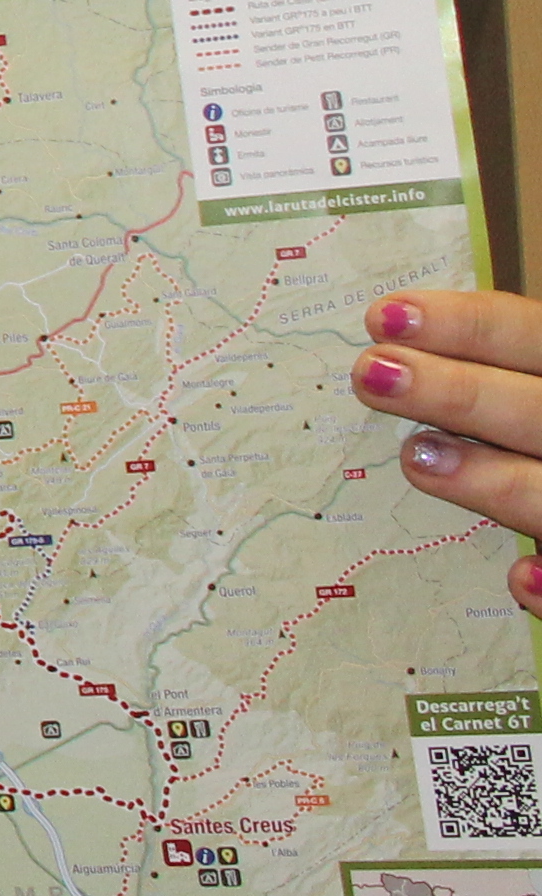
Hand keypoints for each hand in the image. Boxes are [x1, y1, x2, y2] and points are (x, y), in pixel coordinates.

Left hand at [364, 289, 541, 611]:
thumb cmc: (532, 434)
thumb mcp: (524, 392)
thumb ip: (490, 379)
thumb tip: (390, 345)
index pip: (532, 336)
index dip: (467, 326)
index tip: (384, 317)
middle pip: (538, 409)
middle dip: (458, 392)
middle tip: (371, 375)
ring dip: (495, 479)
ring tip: (417, 459)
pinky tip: (519, 578)